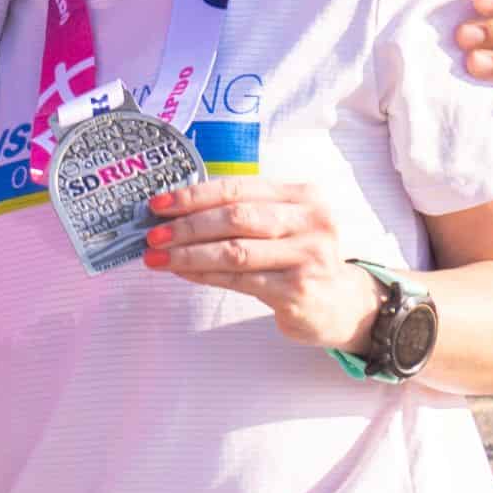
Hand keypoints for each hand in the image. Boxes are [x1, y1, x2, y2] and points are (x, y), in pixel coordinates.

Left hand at [138, 178, 369, 345]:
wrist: (340, 303)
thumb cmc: (298, 257)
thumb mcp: (282, 225)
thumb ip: (242, 213)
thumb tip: (175, 213)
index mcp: (303, 196)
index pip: (238, 188)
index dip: (194, 196)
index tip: (158, 205)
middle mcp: (311, 222)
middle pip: (235, 218)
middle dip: (186, 226)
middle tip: (152, 235)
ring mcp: (308, 257)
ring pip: (234, 252)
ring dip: (187, 254)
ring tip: (157, 257)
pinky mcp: (297, 290)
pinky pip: (238, 280)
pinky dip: (203, 274)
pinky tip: (181, 272)